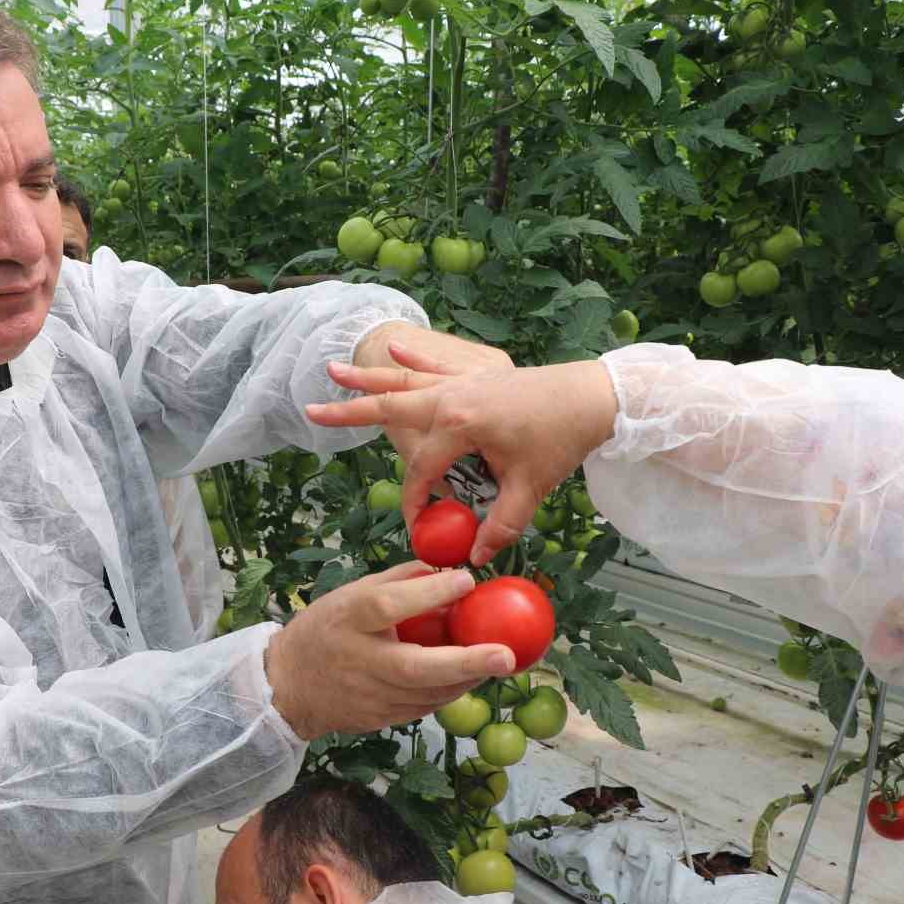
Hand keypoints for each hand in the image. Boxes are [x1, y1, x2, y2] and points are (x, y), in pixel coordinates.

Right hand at [265, 562, 515, 739]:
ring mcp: (369, 696)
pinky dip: (450, 692)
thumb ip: (396, 581)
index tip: (467, 580)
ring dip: (468, 678)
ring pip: (428, 693)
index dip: (428, 594)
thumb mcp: (349, 595)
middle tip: (506, 655)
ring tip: (498, 661)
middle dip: (465, 662)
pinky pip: (424, 707)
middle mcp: (359, 660)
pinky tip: (468, 677)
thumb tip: (443, 568)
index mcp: (348, 619)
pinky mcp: (378, 719)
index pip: (389, 605)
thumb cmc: (324, 629)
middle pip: (415, 666)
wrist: (288, 685)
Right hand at [305, 343, 619, 563]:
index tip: (418, 526)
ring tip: (333, 369)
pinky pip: (438, 363)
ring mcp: (463, 380)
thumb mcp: (529, 488)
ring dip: (371, 376)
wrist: (592, 394)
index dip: (415, 501)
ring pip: (406, 380)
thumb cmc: (561, 439)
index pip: (422, 470)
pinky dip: (416, 357)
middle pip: (390, 406)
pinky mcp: (478, 373)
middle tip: (311, 412)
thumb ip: (501, 524)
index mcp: (460, 424)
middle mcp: (452, 397)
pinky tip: (397, 348)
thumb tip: (477, 555)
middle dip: (350, 412)